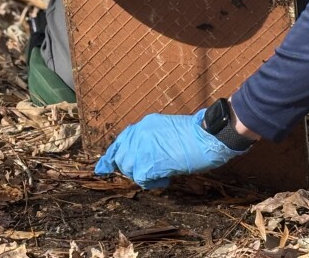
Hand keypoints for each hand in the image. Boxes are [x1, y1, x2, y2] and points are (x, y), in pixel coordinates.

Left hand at [94, 109, 247, 188]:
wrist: (205, 136)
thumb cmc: (193, 134)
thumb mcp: (164, 129)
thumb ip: (149, 139)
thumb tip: (141, 155)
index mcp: (142, 125)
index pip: (119, 142)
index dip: (111, 157)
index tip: (102, 169)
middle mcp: (138, 135)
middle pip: (122, 158)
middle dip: (132, 168)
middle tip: (149, 171)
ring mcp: (141, 149)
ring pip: (129, 169)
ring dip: (143, 175)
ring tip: (160, 173)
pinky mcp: (148, 163)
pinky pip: (141, 179)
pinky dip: (153, 182)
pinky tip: (166, 178)